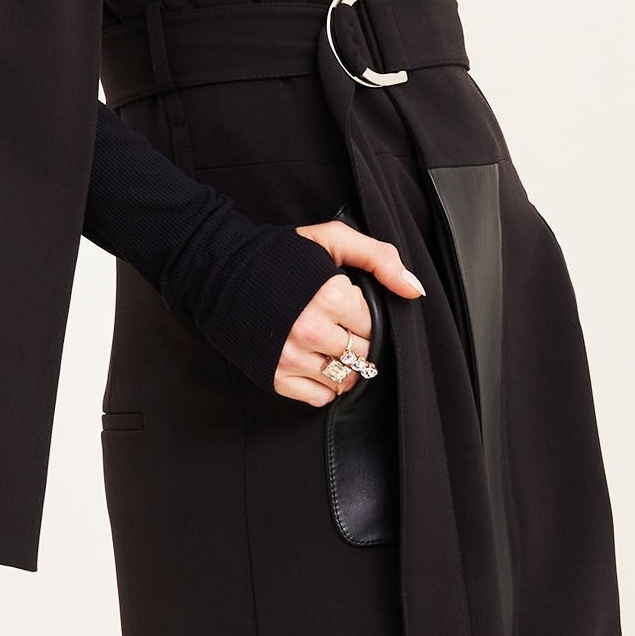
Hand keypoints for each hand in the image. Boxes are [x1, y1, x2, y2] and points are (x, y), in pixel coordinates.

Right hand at [273, 222, 423, 407]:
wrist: (220, 271)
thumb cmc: (277, 255)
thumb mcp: (330, 239)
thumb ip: (378, 257)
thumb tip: (414, 290)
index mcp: (329, 295)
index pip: (373, 325)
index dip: (363, 316)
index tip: (345, 307)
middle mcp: (311, 329)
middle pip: (362, 355)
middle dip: (357, 343)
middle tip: (338, 327)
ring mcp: (291, 356)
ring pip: (344, 379)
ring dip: (344, 367)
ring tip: (329, 346)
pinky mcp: (274, 376)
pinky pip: (319, 396)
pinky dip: (324, 385)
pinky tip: (314, 362)